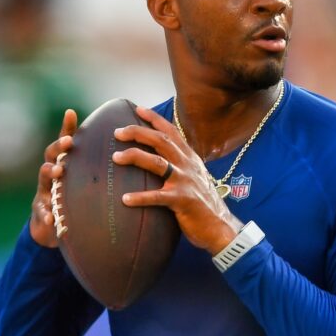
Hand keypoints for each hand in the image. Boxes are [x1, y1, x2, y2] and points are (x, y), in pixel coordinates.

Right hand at [29, 109, 76, 247]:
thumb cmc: (68, 197)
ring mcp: (43, 192)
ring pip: (44, 179)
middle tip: (68, 143)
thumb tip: (103, 133)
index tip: (71, 114)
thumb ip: (89, 160)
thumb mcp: (79, 180)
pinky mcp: (41, 212)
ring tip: (57, 170)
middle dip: (58, 148)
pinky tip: (51, 218)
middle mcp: (50, 175)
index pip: (63, 144)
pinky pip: (42, 212)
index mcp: (61, 165)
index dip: (66, 127)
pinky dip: (46, 215)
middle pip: (50, 156)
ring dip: (49, 173)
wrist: (51, 225)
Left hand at [111, 106, 242, 254]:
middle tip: (117, 132)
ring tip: (115, 158)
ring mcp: (185, 181)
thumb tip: (160, 158)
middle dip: (138, 133)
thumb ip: (180, 165)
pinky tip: (125, 199)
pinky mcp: (183, 200)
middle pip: (161, 141)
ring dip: (135, 157)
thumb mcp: (195, 177)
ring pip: (157, 162)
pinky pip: (157, 197)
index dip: (155, 119)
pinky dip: (140, 197)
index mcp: (190, 158)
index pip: (172, 132)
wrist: (220, 226)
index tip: (138, 109)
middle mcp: (188, 165)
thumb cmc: (202, 203)